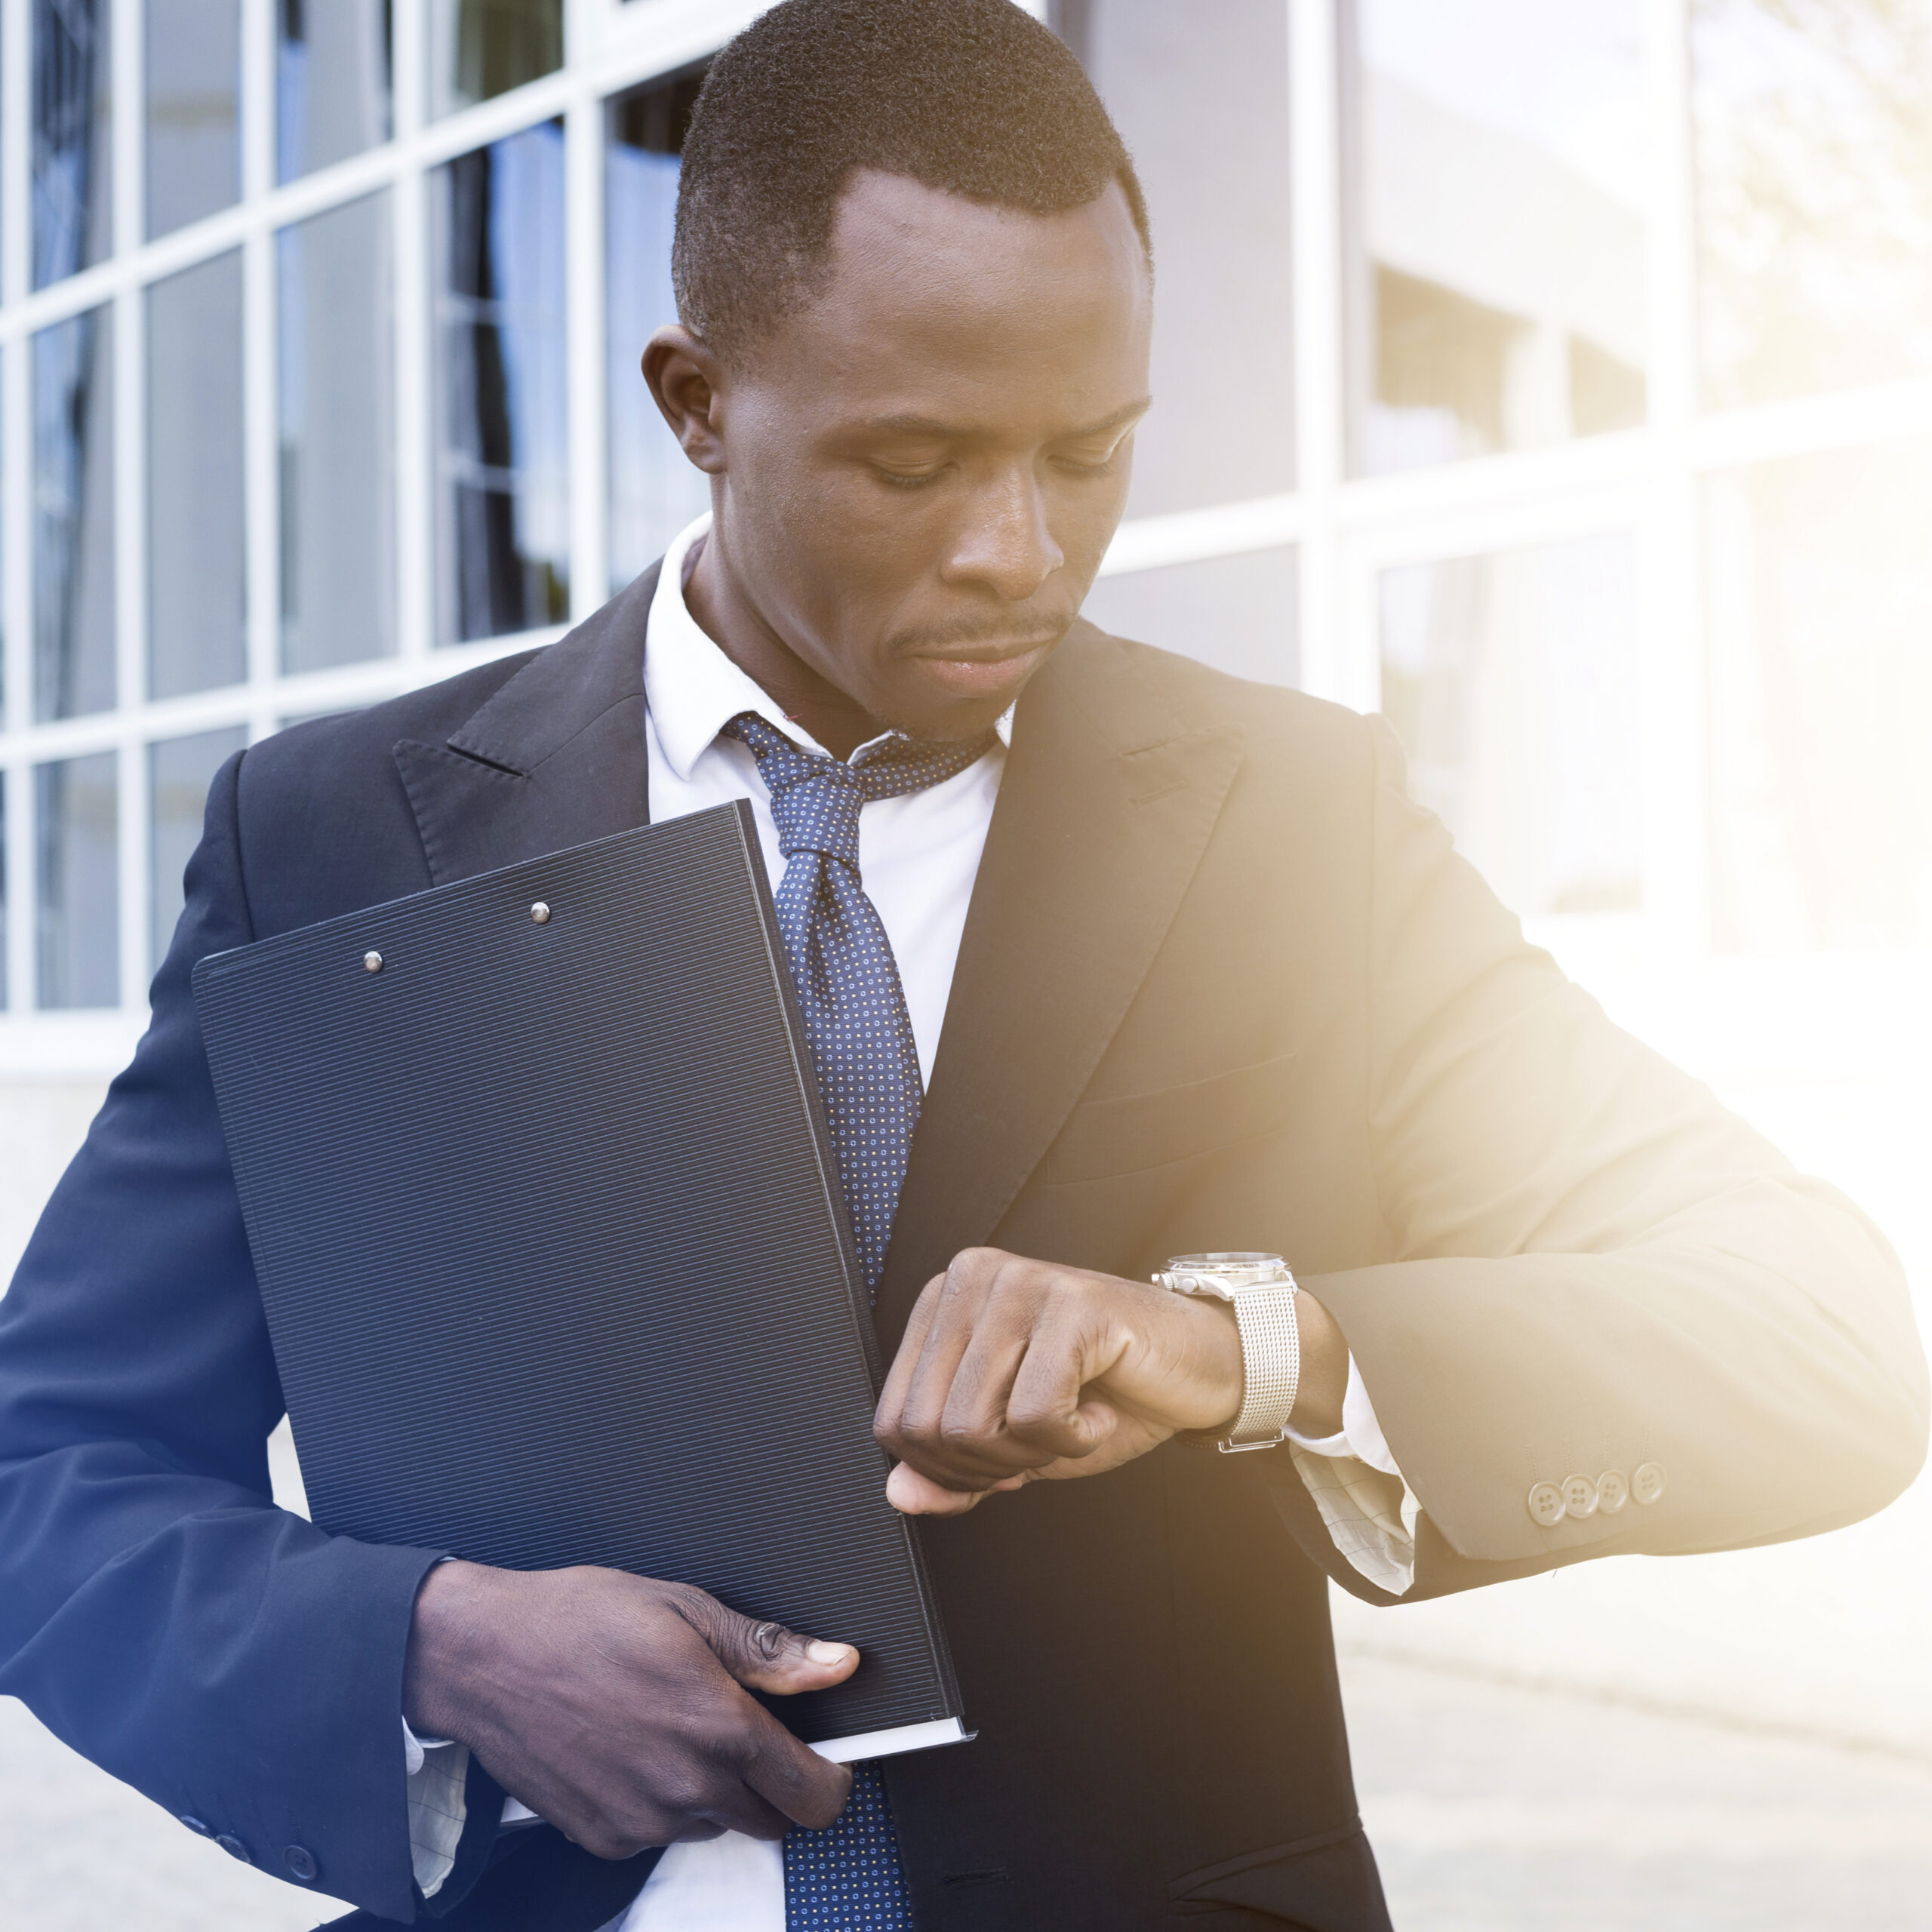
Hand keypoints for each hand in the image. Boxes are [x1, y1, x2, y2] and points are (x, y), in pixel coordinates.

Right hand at [402, 1561, 857, 1857]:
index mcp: (718, 1727)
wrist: (482, 1657)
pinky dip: (663, 1802)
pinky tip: (634, 1747)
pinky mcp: (604, 1838)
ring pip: (715, 1825)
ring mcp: (642, 1821)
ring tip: (672, 1724)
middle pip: (772, 1820)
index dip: (832, 1778)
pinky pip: (660, 1833)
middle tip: (743, 1729)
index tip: (826, 1759)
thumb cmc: (578, 1620)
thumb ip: (768, 1649)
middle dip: (774, 1783)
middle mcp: (685, 1786)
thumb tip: (836, 1663)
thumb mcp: (686, 1609)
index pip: (814, 1794)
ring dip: (714, 1790)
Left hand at [875, 1248, 1349, 1515]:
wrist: (1200, 1366)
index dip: (946, 1472)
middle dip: (989, 1468)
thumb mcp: (1016, 1445)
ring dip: (1031, 1455)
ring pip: (973, 1424)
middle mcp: (973, 1277)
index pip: (893, 1420)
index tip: (1004, 1460)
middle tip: (1045, 1444)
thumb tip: (898, 1494)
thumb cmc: (1106, 1395)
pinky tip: (1098, 1411)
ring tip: (1072, 1424)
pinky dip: (1072, 1440)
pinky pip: (1036, 1414)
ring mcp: (1020, 1282)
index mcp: (944, 1301)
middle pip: (928, 1429)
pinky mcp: (1071, 1303)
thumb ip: (953, 1469)